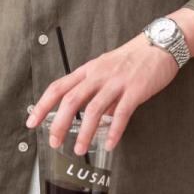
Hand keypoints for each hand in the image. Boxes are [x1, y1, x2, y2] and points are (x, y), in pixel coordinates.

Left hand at [25, 33, 179, 153]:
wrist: (161, 44)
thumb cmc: (134, 58)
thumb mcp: (108, 70)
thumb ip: (98, 93)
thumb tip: (93, 118)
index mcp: (89, 70)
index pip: (58, 87)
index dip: (42, 105)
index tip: (32, 122)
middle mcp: (99, 75)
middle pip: (71, 100)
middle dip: (59, 124)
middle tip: (54, 142)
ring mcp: (117, 82)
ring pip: (93, 110)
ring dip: (84, 133)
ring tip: (79, 149)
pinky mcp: (135, 90)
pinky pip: (121, 114)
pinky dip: (114, 132)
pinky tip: (110, 144)